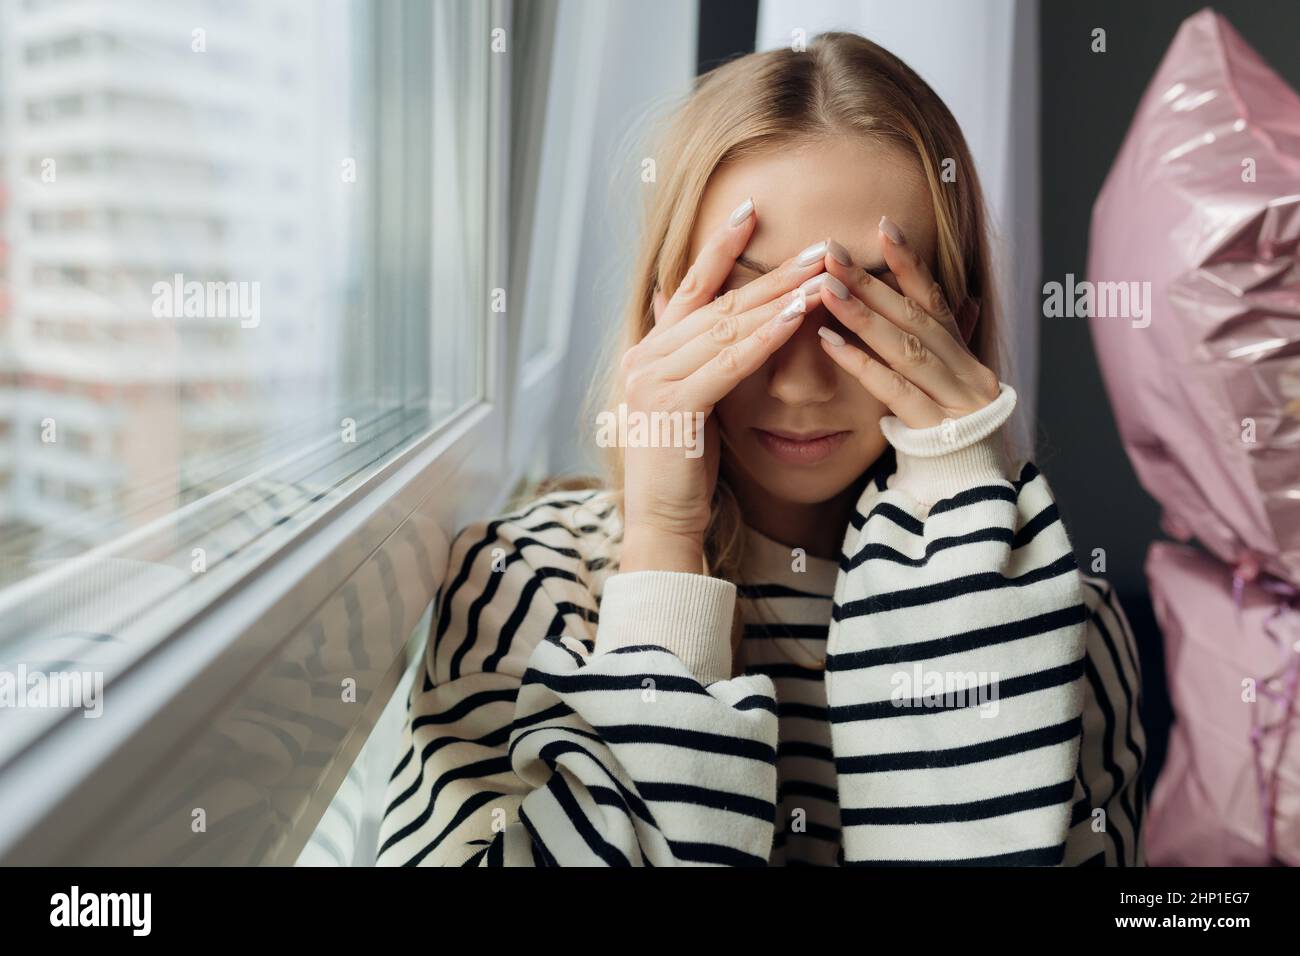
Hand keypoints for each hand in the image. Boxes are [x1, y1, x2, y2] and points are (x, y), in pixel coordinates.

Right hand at [618, 199, 830, 570]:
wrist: (660, 521)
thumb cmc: (681, 468)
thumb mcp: (685, 400)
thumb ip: (687, 355)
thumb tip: (682, 307)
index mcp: (647, 352)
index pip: (687, 288)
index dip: (718, 249)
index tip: (750, 211)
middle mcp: (645, 358)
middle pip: (718, 303)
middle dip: (771, 271)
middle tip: (817, 244)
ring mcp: (655, 380)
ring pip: (727, 327)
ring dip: (778, 297)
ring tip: (821, 273)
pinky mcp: (675, 405)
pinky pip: (729, 362)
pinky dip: (764, 338)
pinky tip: (797, 317)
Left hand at [814, 216, 999, 429]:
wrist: (977, 500)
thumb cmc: (950, 442)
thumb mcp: (946, 390)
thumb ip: (938, 350)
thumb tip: (949, 300)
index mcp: (965, 357)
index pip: (936, 300)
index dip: (910, 263)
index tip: (882, 226)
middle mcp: (966, 372)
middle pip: (915, 317)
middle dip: (871, 281)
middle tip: (831, 251)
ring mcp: (955, 400)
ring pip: (907, 348)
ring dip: (863, 315)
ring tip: (826, 288)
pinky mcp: (938, 430)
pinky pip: (895, 392)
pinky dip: (862, 365)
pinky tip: (830, 344)